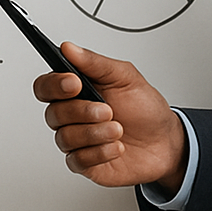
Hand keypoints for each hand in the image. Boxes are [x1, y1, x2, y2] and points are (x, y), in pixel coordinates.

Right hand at [33, 42, 188, 191]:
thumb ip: (96, 63)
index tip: (74, 83)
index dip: (54, 85)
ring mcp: (78, 140)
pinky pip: (77, 160)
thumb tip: (69, 48)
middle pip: (53, 113)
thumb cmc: (144, 108)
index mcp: (78, 90)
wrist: (165, 142)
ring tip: (118, 129)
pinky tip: (116, 147)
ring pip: (65, 138)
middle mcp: (73, 115)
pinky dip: (100, 153)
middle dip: (82, 112)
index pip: (46, 86)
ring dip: (95, 133)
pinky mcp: (84, 162)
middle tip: (107, 110)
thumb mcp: (126, 78)